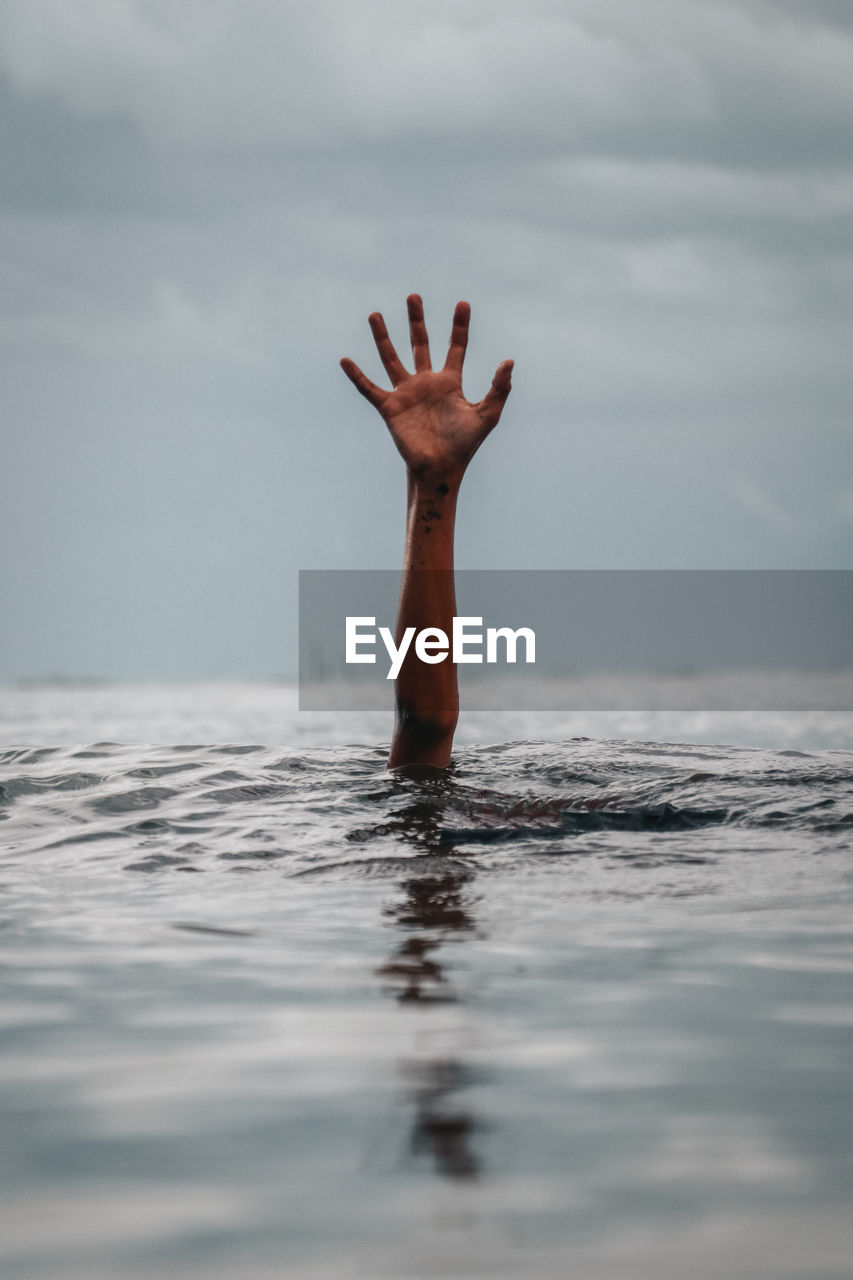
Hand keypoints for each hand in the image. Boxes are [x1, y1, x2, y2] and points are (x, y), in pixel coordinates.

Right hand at [341, 294, 512, 482]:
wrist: (441, 468)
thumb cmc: (465, 445)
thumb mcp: (487, 415)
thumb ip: (499, 388)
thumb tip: (509, 361)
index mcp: (450, 382)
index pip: (456, 347)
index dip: (460, 326)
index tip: (463, 304)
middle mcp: (426, 383)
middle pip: (420, 344)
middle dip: (417, 320)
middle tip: (414, 296)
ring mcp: (406, 393)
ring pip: (391, 358)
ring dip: (383, 336)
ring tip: (375, 314)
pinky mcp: (390, 407)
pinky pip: (369, 388)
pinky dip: (357, 375)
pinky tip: (345, 360)